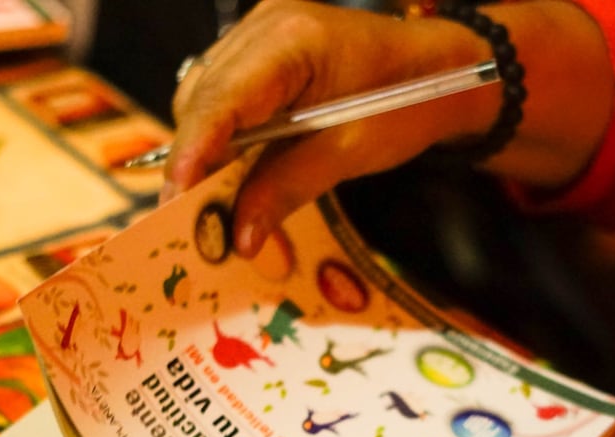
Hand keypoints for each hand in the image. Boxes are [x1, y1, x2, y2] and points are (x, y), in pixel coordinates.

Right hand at [162, 0, 613, 255]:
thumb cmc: (406, 101)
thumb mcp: (350, 152)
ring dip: (206, 147)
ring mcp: (261, 29)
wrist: (440, 68)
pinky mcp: (263, 45)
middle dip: (194, 157)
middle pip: (203, 96)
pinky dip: (224, 132)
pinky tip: (229, 167)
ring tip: (207, 197)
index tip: (174, 199)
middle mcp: (266, 23)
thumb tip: (237, 236)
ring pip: (206, 94)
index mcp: (293, 39)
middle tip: (188, 215)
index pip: (222, 98)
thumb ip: (286, 188)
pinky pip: (226, 91)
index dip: (193, 152)